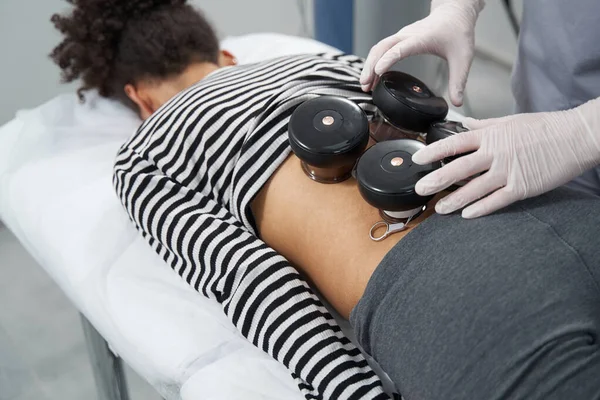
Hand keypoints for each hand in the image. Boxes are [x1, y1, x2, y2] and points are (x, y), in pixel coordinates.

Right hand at [359, 0, 484, 105]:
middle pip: (382, 48)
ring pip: (379, 48)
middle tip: (365, 84)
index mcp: (422, 38)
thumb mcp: (463, 58)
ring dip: (370, 64)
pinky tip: (373, 77)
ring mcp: (402, 37)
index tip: (378, 71)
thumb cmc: (457, 31)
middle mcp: (408, 36)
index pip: (400, 48)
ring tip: (366, 84)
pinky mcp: (400, 40)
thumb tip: (457, 102)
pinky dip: (374, 62)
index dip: (388, 59)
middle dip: (371, 65)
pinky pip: (382, 49)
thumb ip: (459, 81)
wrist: (454, 14)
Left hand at [412, 98, 599, 217]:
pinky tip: (467, 215)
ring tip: (439, 209)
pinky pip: (496, 200)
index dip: (433, 152)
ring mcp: (508, 171)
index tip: (418, 159)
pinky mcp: (522, 187)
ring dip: (454, 200)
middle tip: (420, 189)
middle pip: (458, 169)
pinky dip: (481, 208)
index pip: (455, 143)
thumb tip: (465, 123)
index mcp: (491, 136)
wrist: (576, 137)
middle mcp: (495, 153)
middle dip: (436, 180)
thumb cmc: (545, 127)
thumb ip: (484, 124)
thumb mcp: (510, 120)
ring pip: (474, 189)